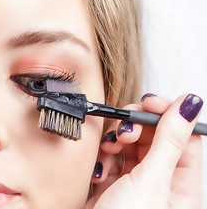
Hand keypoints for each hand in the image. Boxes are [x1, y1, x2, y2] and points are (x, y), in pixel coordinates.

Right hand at [85, 94, 202, 208]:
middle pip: (154, 137)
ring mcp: (135, 183)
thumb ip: (169, 141)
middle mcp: (160, 182)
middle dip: (135, 127)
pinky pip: (110, 160)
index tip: (147, 102)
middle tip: (124, 130)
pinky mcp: (113, 186)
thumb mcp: (151, 181)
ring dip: (115, 141)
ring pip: (129, 145)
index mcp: (182, 184)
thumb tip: (190, 104)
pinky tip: (99, 173)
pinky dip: (103, 159)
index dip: (167, 114)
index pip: (184, 136)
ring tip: (108, 149)